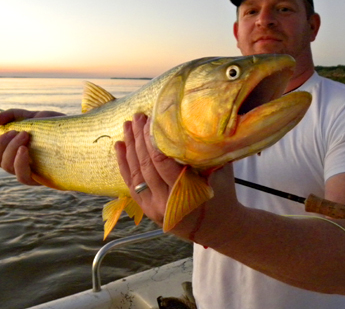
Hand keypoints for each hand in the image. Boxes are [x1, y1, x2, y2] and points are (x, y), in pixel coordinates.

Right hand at [0, 109, 64, 185]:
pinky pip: (22, 177)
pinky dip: (19, 163)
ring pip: (7, 167)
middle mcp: (18, 163)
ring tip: (25, 134)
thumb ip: (11, 116)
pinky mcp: (40, 178)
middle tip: (17, 131)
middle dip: (2, 144)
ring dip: (11, 149)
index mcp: (13, 151)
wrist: (76, 132)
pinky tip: (24, 150)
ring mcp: (29, 171)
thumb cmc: (53, 126)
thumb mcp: (31, 116)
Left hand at [115, 113, 241, 244]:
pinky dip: (124, 164)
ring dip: (130, 147)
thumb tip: (194, 123)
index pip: (161, 162)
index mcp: (185, 193)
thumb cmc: (223, 195)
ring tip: (128, 126)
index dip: (152, 140)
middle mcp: (165, 202)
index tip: (151, 120)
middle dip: (139, 138)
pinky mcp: (147, 209)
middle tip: (137, 117)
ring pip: (136, 173)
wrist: (218, 227)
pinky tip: (120, 146)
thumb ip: (206, 153)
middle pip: (146, 165)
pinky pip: (131, 184)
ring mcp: (153, 208)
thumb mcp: (220, 173)